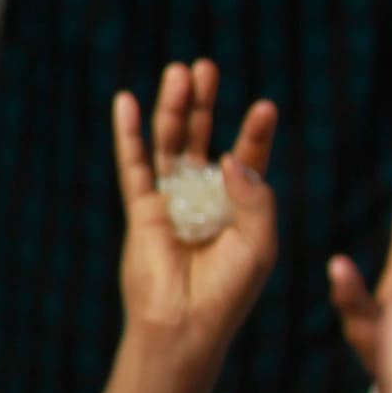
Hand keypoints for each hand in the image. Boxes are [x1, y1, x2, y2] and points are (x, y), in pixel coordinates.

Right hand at [112, 60, 280, 352]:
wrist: (186, 324)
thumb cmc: (229, 292)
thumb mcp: (260, 243)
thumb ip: (254, 197)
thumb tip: (230, 157)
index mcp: (238, 207)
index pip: (247, 158)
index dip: (255, 133)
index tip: (265, 107)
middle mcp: (203, 198)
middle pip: (203, 139)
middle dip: (205, 104)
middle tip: (206, 68)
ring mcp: (170, 201)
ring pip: (170, 145)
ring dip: (173, 109)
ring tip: (179, 72)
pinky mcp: (142, 210)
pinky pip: (134, 165)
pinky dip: (128, 133)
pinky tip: (126, 102)